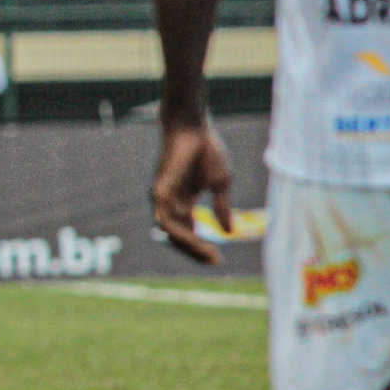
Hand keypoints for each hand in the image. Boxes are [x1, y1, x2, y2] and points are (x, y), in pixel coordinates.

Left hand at [153, 117, 235, 263]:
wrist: (193, 128)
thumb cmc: (206, 151)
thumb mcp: (220, 184)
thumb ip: (222, 208)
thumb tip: (229, 233)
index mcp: (184, 202)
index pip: (188, 233)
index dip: (202, 248)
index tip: (219, 261)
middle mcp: (170, 203)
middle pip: (178, 237)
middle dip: (196, 252)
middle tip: (215, 262)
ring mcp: (162, 198)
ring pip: (170, 232)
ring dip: (189, 246)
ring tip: (208, 254)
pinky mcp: (159, 191)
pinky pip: (165, 219)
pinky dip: (179, 232)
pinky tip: (196, 239)